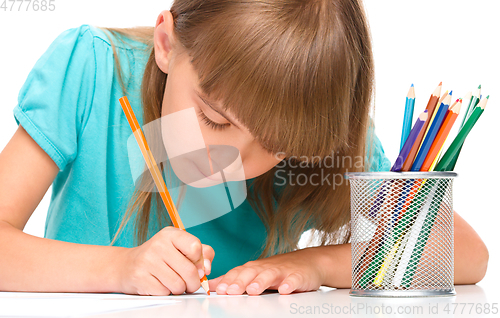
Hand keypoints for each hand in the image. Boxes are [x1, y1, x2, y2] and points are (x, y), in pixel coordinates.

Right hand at [118, 226, 213, 295]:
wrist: (128, 265)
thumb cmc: (160, 256)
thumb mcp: (181, 247)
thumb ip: (202, 253)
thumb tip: (207, 269)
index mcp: (171, 234)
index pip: (195, 247)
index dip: (199, 261)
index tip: (195, 265)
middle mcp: (158, 245)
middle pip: (190, 271)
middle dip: (193, 282)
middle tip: (189, 283)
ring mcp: (148, 261)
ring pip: (178, 285)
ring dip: (180, 289)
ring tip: (173, 282)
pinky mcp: (140, 277)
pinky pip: (165, 292)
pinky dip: (166, 292)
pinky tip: (160, 284)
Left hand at [208, 247, 324, 294]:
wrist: (309, 261)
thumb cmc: (278, 270)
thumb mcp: (255, 273)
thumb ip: (234, 279)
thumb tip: (212, 285)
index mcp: (254, 268)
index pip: (238, 273)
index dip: (228, 281)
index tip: (218, 290)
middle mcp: (266, 268)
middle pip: (251, 272)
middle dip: (240, 281)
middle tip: (230, 291)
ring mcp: (282, 271)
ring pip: (270, 275)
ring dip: (261, 282)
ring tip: (253, 290)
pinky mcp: (298, 275)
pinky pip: (294, 279)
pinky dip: (289, 283)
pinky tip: (285, 290)